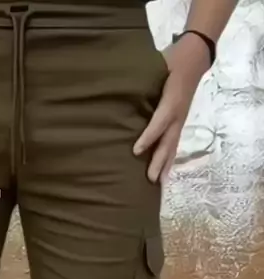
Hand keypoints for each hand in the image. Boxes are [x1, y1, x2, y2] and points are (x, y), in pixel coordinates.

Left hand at [134, 33, 210, 183]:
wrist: (194, 59)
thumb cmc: (171, 61)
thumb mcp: (157, 66)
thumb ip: (142, 79)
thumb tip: (118, 89)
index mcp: (171, 101)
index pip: (158, 123)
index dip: (147, 138)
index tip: (135, 151)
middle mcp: (177, 115)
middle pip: (168, 142)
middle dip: (159, 161)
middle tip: (150, 179)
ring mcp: (179, 121)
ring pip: (172, 147)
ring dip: (165, 166)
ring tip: (158, 184)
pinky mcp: (179, 124)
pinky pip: (174, 145)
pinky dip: (169, 160)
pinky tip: (163, 173)